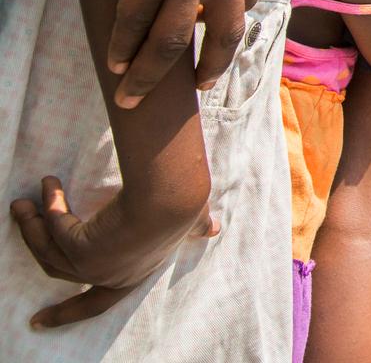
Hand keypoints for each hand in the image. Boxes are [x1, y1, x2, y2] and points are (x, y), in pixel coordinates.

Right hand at [10, 176, 214, 327]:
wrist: (171, 198)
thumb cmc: (183, 206)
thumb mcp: (191, 222)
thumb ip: (198, 226)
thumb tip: (213, 228)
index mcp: (135, 275)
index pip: (97, 303)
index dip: (68, 312)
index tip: (39, 321)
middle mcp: (111, 277)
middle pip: (60, 270)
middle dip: (37, 247)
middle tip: (23, 219)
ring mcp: (94, 268)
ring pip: (49, 250)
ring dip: (32, 226)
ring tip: (22, 203)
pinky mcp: (80, 250)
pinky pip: (54, 226)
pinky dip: (48, 206)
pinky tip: (49, 185)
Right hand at [108, 0, 270, 107]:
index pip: (245, 4)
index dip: (226, 27)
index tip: (211, 42)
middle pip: (223, 36)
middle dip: (207, 70)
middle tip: (194, 88)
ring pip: (174, 41)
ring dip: (150, 73)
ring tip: (132, 93)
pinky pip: (135, 20)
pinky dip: (122, 45)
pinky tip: (112, 60)